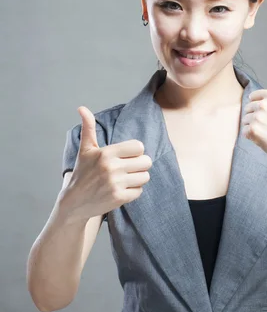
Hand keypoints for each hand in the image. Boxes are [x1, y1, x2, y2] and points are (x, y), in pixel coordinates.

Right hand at [60, 106, 151, 221]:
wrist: (74, 202)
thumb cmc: (82, 173)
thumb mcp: (85, 150)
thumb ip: (88, 128)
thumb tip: (82, 108)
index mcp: (106, 153)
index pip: (139, 147)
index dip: (135, 152)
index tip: (126, 156)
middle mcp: (112, 167)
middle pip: (146, 162)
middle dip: (140, 165)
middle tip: (129, 168)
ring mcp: (116, 184)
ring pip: (145, 177)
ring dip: (138, 178)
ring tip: (126, 179)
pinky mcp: (119, 198)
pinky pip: (139, 191)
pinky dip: (133, 191)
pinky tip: (122, 190)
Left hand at [241, 64, 266, 165]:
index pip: (253, 97)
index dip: (260, 107)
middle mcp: (264, 105)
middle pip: (248, 109)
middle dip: (256, 117)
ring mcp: (258, 118)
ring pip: (245, 120)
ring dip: (253, 127)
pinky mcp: (253, 131)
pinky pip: (244, 132)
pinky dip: (251, 137)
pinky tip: (264, 139)